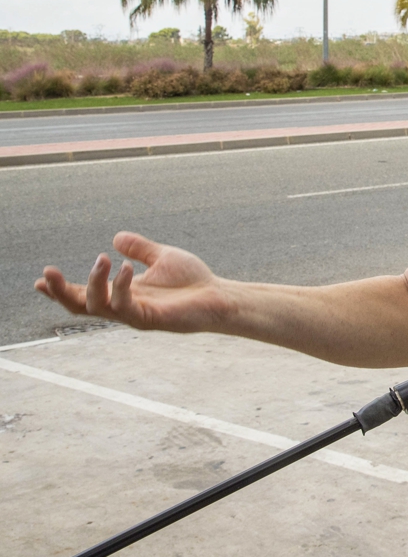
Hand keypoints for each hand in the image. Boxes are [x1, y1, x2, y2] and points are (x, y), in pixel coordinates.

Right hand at [36, 232, 229, 332]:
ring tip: (101, 260)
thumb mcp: (161, 257)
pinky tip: (125, 268)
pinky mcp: (149, 320)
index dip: (61, 289)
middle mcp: (124, 307)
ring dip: (92, 283)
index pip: (84, 295)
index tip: (40, 279)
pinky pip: (125, 306)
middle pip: (79, 306)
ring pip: (97, 307)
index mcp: (122, 294)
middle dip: (59, 292)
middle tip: (46, 274)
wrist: (219, 296)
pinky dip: (120, 287)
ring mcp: (135, 315)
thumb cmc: (193, 282)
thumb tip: (115, 237)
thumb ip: (139, 249)